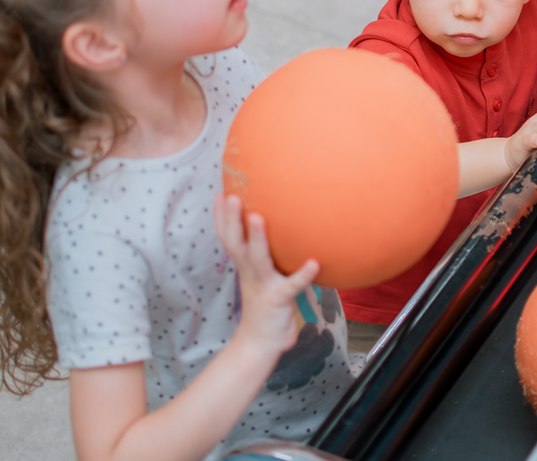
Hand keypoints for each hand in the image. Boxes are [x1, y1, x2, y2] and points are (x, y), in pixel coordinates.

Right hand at [215, 194, 319, 355]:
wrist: (260, 343)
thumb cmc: (264, 304)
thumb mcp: (261, 276)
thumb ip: (265, 255)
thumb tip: (278, 231)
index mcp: (245, 266)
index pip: (228, 237)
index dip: (222, 217)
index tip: (221, 192)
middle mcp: (250, 272)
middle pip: (235, 242)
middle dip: (232, 219)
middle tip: (232, 196)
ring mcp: (263, 285)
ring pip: (257, 258)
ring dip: (258, 238)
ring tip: (260, 217)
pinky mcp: (278, 299)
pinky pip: (292, 286)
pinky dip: (303, 275)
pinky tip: (315, 263)